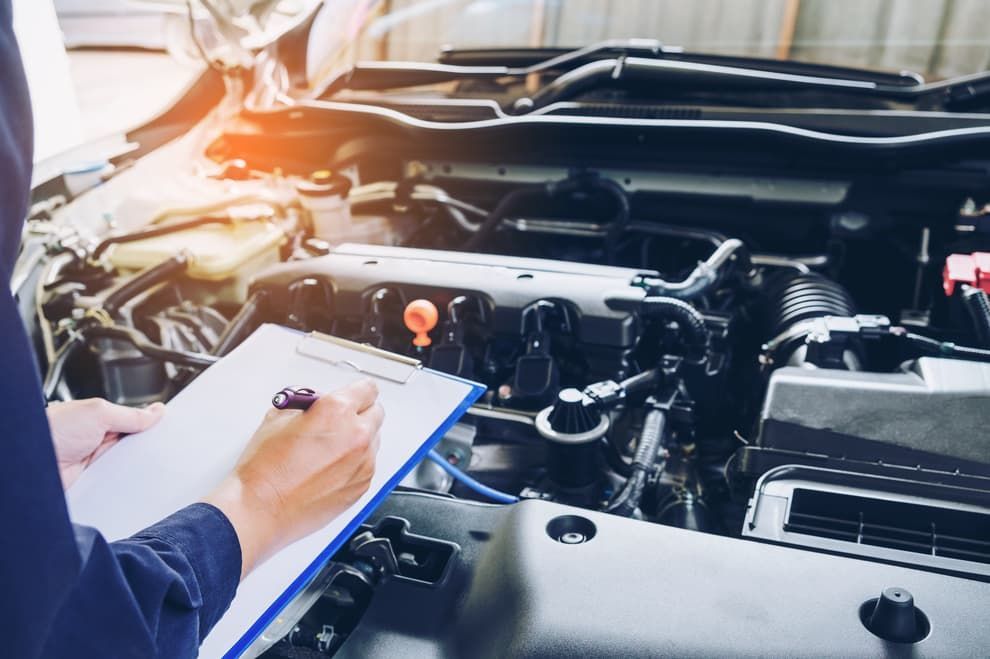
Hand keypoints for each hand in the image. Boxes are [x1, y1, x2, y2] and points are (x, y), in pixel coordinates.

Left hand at [47, 398, 165, 488]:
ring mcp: (96, 461)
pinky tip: (134, 479)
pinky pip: (117, 481)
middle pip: (134, 443)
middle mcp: (98, 439)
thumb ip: (129, 414)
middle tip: (163, 446)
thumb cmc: (51, 431)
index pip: (133, 420)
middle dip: (147, 445)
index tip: (170, 427)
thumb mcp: (98, 413)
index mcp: (99, 418)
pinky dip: (125, 481)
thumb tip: (155, 411)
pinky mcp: (94, 481)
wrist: (29, 465)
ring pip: (128, 463)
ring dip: (136, 465)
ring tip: (148, 463)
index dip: (151, 424)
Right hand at [204, 379, 382, 577]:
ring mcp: (363, 463)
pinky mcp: (362, 486)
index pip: (367, 389)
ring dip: (358, 439)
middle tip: (339, 421)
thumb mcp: (278, 419)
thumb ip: (306, 406)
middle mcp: (356, 435)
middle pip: (376, 412)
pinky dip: (355, 463)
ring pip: (373, 440)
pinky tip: (329, 469)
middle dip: (359, 413)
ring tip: (329, 449)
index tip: (354, 395)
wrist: (261, 510)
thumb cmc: (265, 470)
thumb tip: (315, 406)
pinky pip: (367, 465)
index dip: (357, 391)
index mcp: (336, 411)